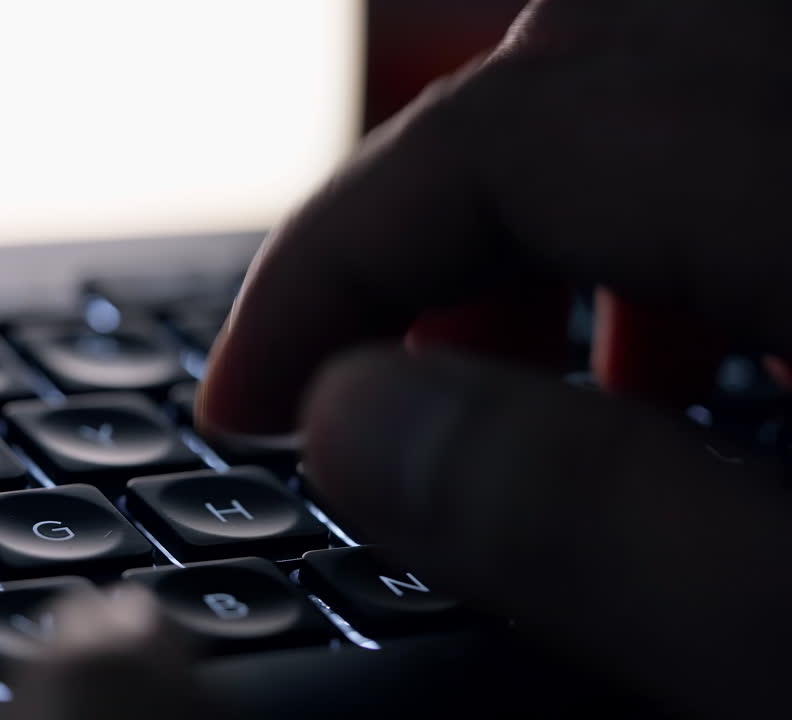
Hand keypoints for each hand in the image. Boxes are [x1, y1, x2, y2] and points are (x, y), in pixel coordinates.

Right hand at [201, 1, 791, 715]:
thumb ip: (593, 524)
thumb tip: (349, 428)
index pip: (519, 127)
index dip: (336, 255)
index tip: (246, 401)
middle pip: (576, 62)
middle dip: (420, 214)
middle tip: (356, 377)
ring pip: (664, 72)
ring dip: (538, 204)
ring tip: (495, 367)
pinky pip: (747, 124)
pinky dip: (652, 214)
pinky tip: (667, 358)